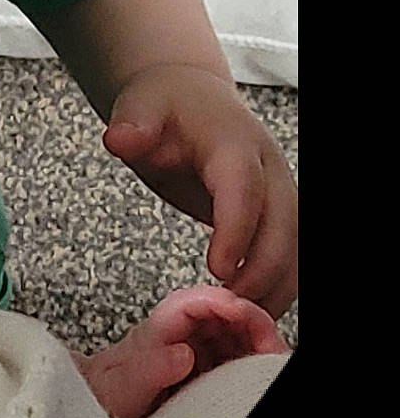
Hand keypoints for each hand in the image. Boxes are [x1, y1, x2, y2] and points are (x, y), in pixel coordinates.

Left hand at [78, 283, 289, 417]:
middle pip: (216, 313)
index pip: (190, 303)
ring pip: (226, 332)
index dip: (220, 301)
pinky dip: (245, 358)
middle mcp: (172, 336)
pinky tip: (254, 370)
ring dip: (250, 338)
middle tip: (269, 342)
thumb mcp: (118, 388)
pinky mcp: (194, 371)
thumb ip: (147, 369)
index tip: (243, 312)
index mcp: (153, 332)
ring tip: (268, 355)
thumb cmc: (100, 398)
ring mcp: (185, 352)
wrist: (89, 410)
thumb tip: (182, 353)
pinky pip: (226, 355)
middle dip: (247, 320)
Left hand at [103, 65, 297, 316]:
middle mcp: (267, 167)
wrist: (189, 96)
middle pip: (284, 222)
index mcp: (233, 142)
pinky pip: (288, 250)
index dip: (237, 230)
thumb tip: (120, 139)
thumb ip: (131, 125)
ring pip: (295, 242)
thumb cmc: (163, 106)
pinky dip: (277, 282)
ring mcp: (277, 189)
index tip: (218, 269)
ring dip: (276, 284)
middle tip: (229, 306)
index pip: (244, 189)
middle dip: (263, 269)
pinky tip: (254, 310)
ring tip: (244, 321)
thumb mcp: (138, 107)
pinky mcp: (275, 210)